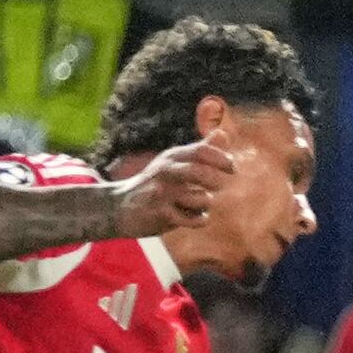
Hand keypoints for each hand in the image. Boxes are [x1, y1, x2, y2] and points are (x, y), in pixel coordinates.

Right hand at [113, 135, 234, 238]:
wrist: (119, 207)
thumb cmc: (156, 183)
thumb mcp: (174, 162)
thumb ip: (201, 150)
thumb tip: (224, 133)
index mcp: (173, 157)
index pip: (202, 151)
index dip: (222, 159)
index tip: (232, 168)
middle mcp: (166, 171)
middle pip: (199, 172)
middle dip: (216, 181)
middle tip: (218, 187)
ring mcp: (162, 193)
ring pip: (201, 198)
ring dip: (207, 204)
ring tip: (199, 205)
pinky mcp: (160, 213)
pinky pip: (193, 219)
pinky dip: (200, 220)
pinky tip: (195, 217)